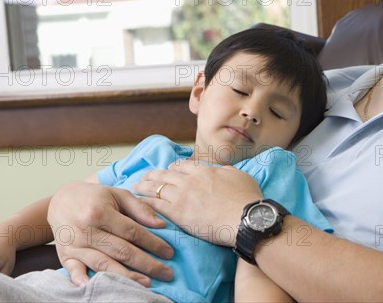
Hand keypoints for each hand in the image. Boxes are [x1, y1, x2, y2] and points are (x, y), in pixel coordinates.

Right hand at [47, 182, 173, 285]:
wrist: (61, 201)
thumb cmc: (95, 197)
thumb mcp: (118, 195)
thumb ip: (140, 209)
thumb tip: (161, 225)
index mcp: (100, 212)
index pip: (133, 232)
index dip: (153, 243)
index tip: (169, 253)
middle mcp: (86, 230)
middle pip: (121, 251)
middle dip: (147, 264)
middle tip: (166, 273)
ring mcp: (75, 245)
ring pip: (103, 264)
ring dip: (126, 276)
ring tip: (146, 283)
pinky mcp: (65, 256)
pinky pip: (75, 272)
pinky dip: (85, 282)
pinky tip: (102, 288)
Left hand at [133, 161, 262, 246]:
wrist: (246, 218)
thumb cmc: (247, 199)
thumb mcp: (240, 177)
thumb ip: (227, 171)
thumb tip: (223, 170)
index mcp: (205, 171)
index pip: (182, 165)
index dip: (172, 168)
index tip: (168, 172)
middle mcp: (190, 180)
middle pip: (164, 174)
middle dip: (152, 175)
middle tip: (144, 177)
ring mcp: (182, 195)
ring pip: (155, 187)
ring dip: (143, 186)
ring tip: (135, 188)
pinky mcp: (178, 213)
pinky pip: (154, 205)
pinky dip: (144, 202)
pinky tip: (137, 203)